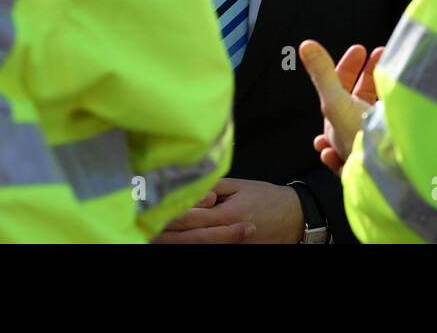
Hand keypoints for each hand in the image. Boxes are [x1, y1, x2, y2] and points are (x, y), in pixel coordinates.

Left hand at [151, 178, 302, 243]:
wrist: (293, 218)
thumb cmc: (267, 198)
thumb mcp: (241, 186)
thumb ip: (215, 187)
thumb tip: (193, 189)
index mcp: (226, 214)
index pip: (190, 216)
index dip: (168, 214)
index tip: (149, 207)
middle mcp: (225, 234)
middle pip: (188, 235)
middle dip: (165, 230)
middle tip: (143, 224)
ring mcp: (230, 246)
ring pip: (196, 245)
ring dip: (174, 239)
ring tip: (154, 234)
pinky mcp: (235, 250)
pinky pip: (209, 248)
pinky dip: (192, 243)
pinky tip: (176, 238)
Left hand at [300, 41, 381, 175]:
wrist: (392, 172)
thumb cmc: (361, 139)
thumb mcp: (336, 102)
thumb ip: (322, 74)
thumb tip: (305, 45)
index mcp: (338, 123)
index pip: (340, 88)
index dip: (349, 65)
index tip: (362, 48)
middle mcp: (354, 130)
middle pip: (359, 95)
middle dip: (369, 74)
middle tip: (383, 54)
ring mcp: (374, 136)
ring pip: (376, 107)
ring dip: (381, 88)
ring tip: (394, 76)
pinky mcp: (393, 143)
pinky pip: (393, 123)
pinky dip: (394, 107)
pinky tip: (398, 98)